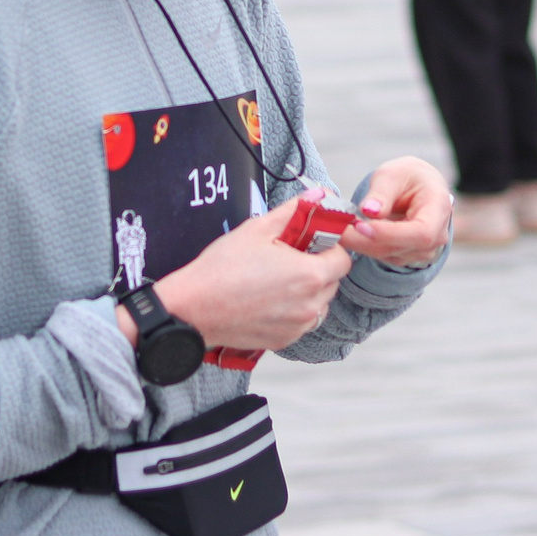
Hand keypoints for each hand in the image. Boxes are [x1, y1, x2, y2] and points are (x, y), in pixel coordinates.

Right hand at [150, 198, 354, 353]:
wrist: (193, 308)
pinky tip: (267, 299)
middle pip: (332, 282)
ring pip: (319, 303)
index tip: (310, 242)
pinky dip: (293, 310)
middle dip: (318, 267)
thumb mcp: (258, 229)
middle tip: (289, 257)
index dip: (330, 247)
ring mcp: (298, 327)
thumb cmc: (223, 267)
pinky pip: (302, 322)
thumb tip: (319, 194)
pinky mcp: (285, 341)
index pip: (343, 259)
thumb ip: (294, 211)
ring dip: (308, 291)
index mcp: (310, 275)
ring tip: (276, 280)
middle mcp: (311, 305)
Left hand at [338, 156, 452, 268]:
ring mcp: (423, 250)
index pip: (421, 232)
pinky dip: (363, 245)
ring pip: (388, 254)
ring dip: (360, 244)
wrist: (418, 188)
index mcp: (438, 208)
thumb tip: (368, 210)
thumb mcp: (392, 174)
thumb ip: (382, 192)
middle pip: (401, 247)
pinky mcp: (407, 256)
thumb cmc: (407, 177)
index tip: (361, 226)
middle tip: (336, 229)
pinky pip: (383, 256)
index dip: (391, 234)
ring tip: (337, 227)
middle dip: (365, 240)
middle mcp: (436, 235)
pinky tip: (348, 233)